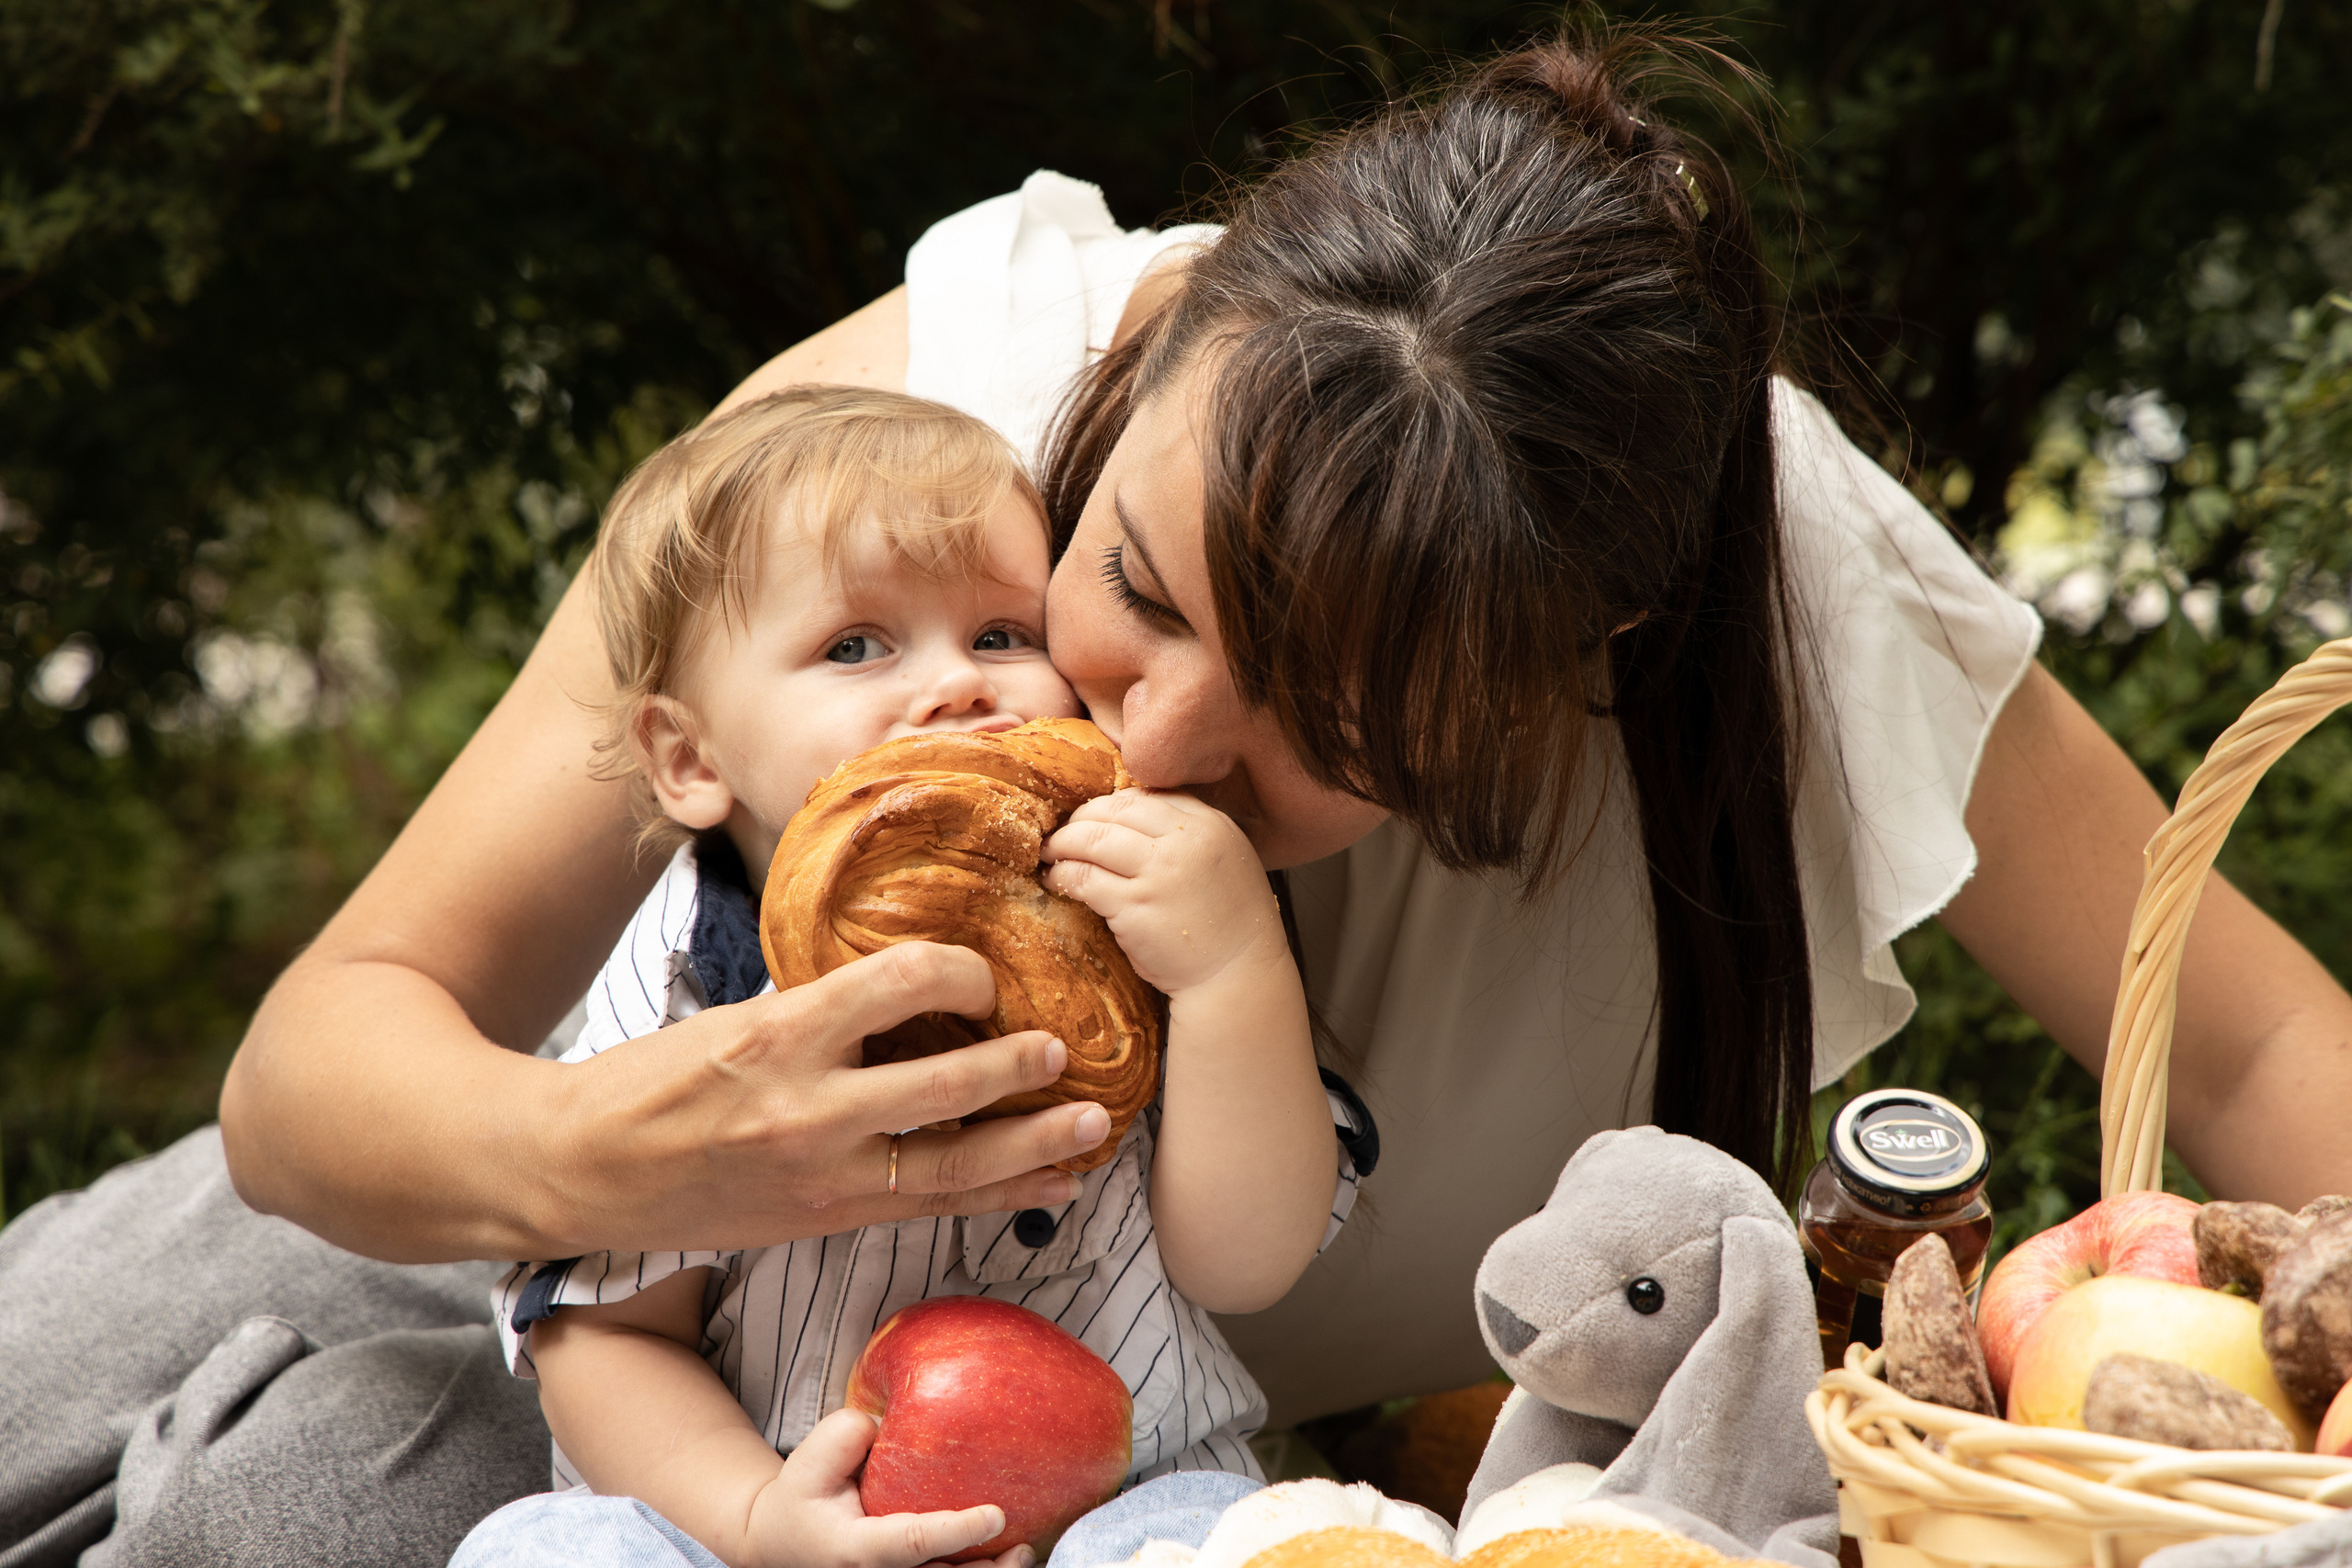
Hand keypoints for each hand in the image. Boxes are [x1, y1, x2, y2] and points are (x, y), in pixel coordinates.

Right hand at [551, 941, 1112, 1253]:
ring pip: (952, 1163)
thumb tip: (901, 971)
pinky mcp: (823, 1221)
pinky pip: (929, 1208)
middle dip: (1019, 1066)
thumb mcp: (730, 1017)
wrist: (577, 1171)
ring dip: (1031, 1146)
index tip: (982, 971)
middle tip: (1065, 1050)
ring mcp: (819, 1176)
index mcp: (779, 1033)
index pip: (899, 981)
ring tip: (1092, 1127)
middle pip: (945, 1084)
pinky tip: (1049, 1185)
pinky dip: (998, 1197)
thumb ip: (815, 1002)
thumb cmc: (649, 1079)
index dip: (959, 969)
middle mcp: (805, 1108)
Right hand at [747, 1409, 1033, 1567]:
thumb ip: (850, 1434)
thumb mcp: (811, 1459)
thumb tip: (894, 1421)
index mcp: (855, 1550)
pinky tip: (1009, 1555)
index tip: (995, 1514)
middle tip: (1023, 1547)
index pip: (911, 1544)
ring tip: (1024, 1554)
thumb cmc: (806, 1494)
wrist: (783, 1541)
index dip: (955, 1532)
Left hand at [1040, 788, 1287, 993]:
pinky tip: (1055, 880)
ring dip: (1062, 843)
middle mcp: (1186, 842)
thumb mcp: (1225, 861)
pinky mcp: (1134, 907)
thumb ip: (1188, 836)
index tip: (1094, 818)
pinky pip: (1083, 878)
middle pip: (1115, 810)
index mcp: (1211, 825)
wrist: (1237, 976)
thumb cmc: (1227, 924)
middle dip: (1080, 819)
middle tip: (1062, 833)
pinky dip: (1062, 875)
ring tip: (1050, 852)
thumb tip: (1130, 817)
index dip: (1112, 804)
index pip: (1147, 795)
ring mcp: (1159, 874)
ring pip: (1092, 839)